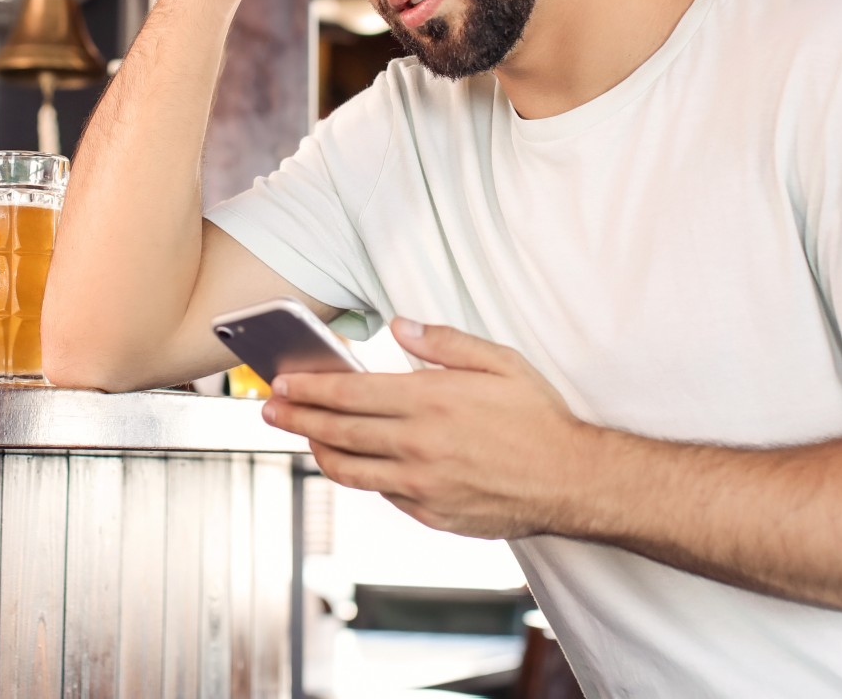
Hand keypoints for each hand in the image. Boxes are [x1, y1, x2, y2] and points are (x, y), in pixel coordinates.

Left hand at [262, 319, 590, 539]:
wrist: (572, 481)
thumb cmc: (538, 418)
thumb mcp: (499, 361)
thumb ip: (444, 342)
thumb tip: (401, 325)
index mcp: (430, 401)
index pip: (349, 394)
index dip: (309, 389)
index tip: (284, 384)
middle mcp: (418, 445)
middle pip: (338, 432)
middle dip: (297, 420)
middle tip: (269, 411)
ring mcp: (422, 486)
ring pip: (351, 471)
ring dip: (319, 452)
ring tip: (304, 439)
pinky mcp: (432, 515)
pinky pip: (384, 496)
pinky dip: (362, 479)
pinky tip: (355, 465)